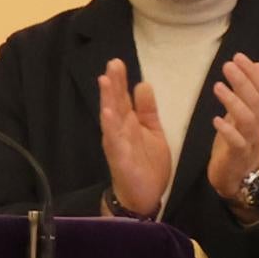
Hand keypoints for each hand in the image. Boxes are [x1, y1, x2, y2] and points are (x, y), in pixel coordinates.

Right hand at [99, 59, 177, 218]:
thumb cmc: (147, 163)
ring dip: (107, 100)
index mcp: (129, 122)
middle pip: (115, 103)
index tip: (117, 62)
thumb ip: (148, 110)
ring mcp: (117, 143)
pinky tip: (107, 113)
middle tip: (112, 64)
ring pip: (111, 118)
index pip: (123, 98)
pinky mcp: (119, 158)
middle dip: (113, 84)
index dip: (120, 81)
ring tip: (105, 81)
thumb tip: (143, 84)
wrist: (145, 195)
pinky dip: (110, 127)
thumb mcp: (153, 132)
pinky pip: (114, 141)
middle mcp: (119, 130)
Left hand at [205, 56, 258, 204]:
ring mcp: (249, 140)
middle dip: (243, 81)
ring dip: (233, 102)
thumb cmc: (239, 140)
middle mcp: (258, 124)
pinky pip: (236, 142)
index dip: (251, 72)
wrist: (239, 176)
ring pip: (247, 119)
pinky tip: (216, 119)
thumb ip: (251, 90)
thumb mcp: (245, 112)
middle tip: (228, 65)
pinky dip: (227, 130)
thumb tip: (258, 66)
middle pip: (255, 100)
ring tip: (218, 86)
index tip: (238, 56)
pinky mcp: (238, 154)